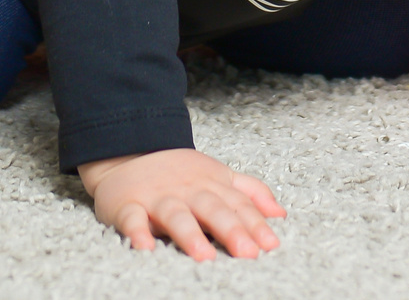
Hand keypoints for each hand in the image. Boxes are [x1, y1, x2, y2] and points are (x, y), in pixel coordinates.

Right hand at [78, 148, 286, 259]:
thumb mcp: (219, 176)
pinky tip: (145, 247)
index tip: (270, 245)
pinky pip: (132, 218)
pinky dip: (137, 232)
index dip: (255, 224)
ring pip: (176, 215)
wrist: (129, 152)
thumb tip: (280, 213)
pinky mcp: (128, 205)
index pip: (238, 204)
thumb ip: (250, 192)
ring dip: (190, 235)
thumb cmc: (180, 173)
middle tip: (247, 253)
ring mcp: (158, 198)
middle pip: (212, 209)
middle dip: (231, 230)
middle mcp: (188, 191)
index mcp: (212, 185)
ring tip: (204, 256)